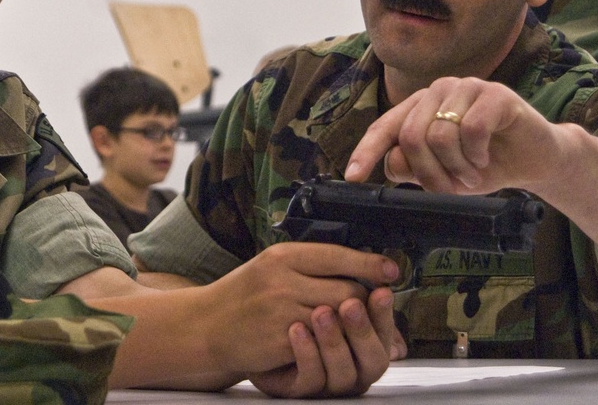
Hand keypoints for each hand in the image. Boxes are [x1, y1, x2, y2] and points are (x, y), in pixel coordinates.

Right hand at [200, 242, 400, 377]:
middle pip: (348, 289)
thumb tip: (356, 267)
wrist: (206, 325)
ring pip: (341, 317)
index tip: (391, 269)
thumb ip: (308, 266)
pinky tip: (328, 341)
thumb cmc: (242, 296)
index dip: (370, 262)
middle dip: (365, 302)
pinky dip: (331, 342)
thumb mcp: (271, 267)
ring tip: (351, 326)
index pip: (338, 254)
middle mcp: (283, 278)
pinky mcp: (282, 339)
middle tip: (370, 308)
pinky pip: (323, 341)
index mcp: (282, 255)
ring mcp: (282, 309)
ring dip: (351, 325)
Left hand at [249, 287, 404, 397]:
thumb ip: (344, 281)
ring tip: (320, 312)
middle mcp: (351, 365)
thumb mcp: (315, 287)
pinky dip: (306, 353)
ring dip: (334, 341)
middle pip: (374, 359)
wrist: (244, 329)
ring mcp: (326, 381)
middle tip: (351, 304)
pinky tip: (296, 329)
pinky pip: (310, 379)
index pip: (384, 333)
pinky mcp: (297, 388)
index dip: (384, 313)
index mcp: (362, 342)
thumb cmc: (287, 307)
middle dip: (363, 330)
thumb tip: (384, 270)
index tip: (382, 290)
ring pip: (344, 372)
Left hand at [345, 76, 563, 194]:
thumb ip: (414, 168)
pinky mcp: (496, 94)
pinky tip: (485, 159)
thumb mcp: (443, 173)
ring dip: (456, 168)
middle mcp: (438, 91)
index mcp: (420, 107)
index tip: (354, 176)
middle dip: (428, 173)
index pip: (384, 127)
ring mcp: (466, 88)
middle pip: (411, 136)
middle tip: (450, 188)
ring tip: (472, 175)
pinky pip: (471, 129)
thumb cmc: (486, 164)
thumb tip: (391, 164)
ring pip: (439, 135)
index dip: (366, 151)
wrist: (536, 159)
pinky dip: (476, 155)